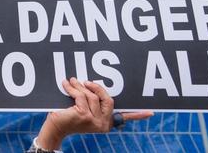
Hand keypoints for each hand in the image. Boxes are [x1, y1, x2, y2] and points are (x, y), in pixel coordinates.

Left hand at [37, 78, 153, 149]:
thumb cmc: (68, 115)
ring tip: (71, 81)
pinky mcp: (84, 116)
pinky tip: (66, 85)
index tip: (151, 112)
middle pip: (108, 99)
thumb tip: (94, 84)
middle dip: (97, 86)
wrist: (55, 127)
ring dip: (79, 86)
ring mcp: (95, 122)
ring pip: (91, 95)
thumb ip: (94, 101)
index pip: (125, 117)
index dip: (138, 115)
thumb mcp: (84, 107)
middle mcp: (103, 125)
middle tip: (86, 81)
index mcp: (106, 122)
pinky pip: (81, 96)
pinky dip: (72, 88)